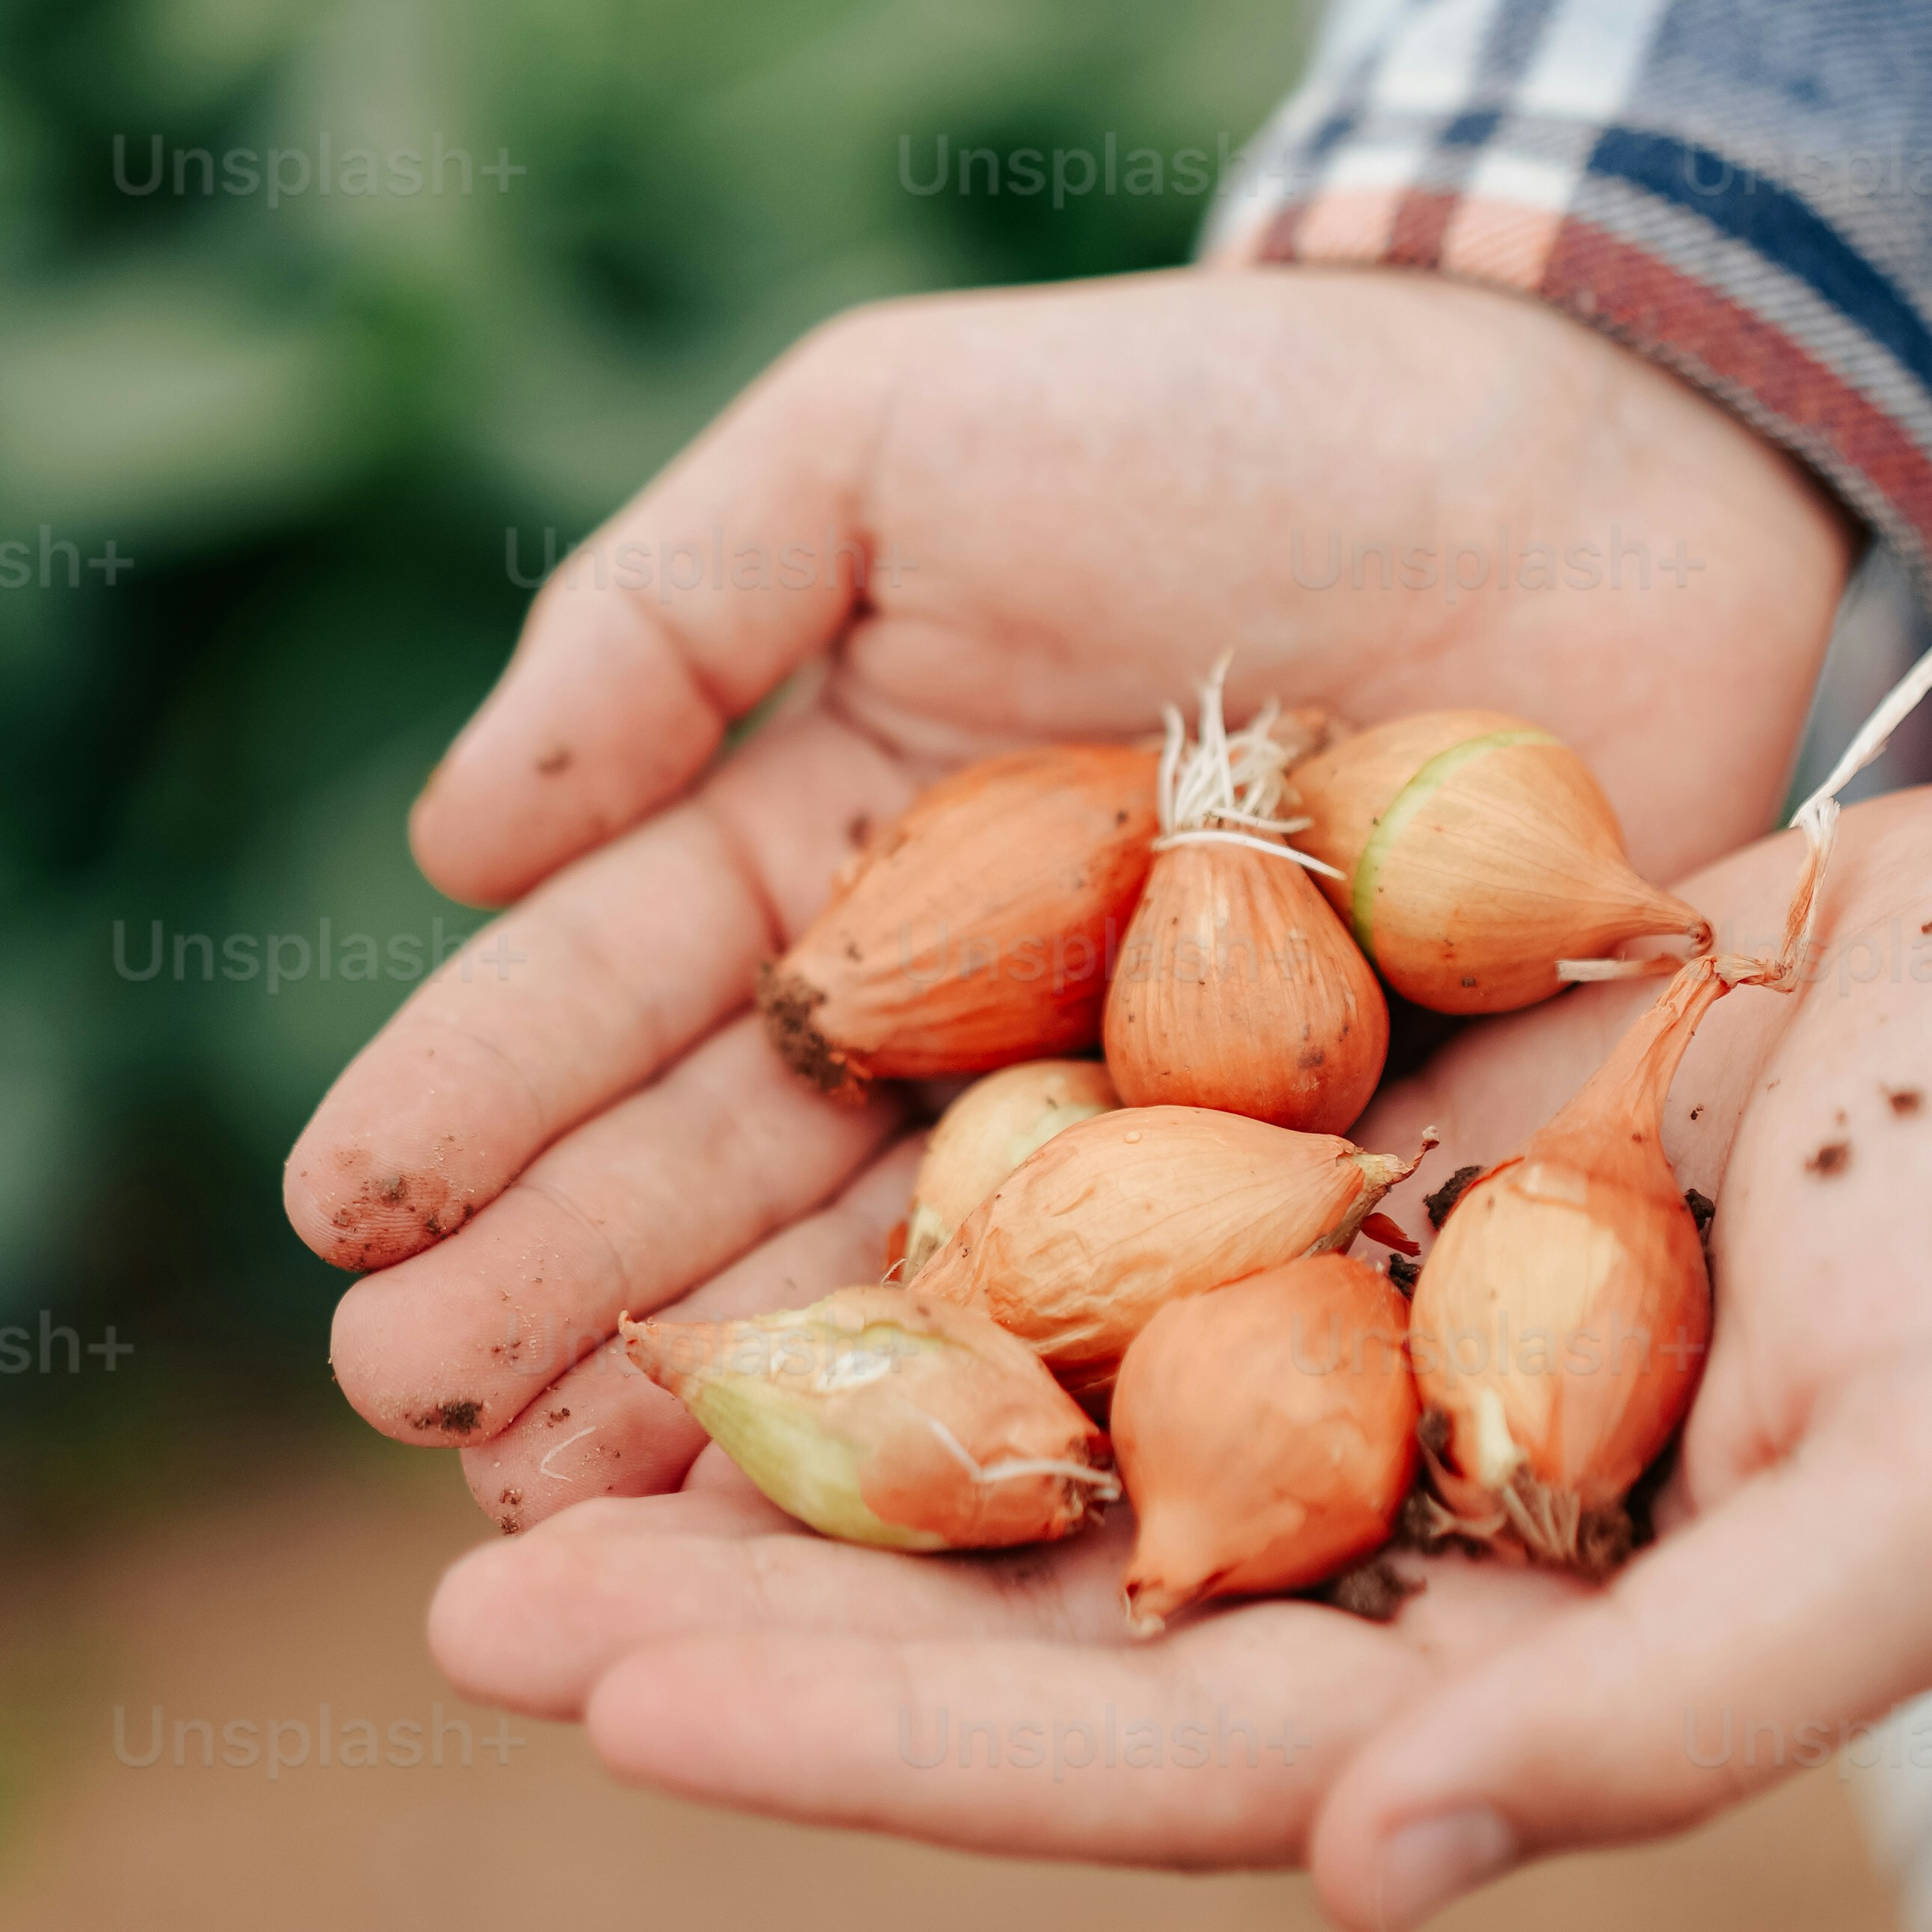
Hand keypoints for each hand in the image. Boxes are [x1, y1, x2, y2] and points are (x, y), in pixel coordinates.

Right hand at [285, 270, 1846, 1518]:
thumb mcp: (888, 441)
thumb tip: (445, 842)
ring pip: (914, 1292)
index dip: (480, 1104)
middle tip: (410, 1422)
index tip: (338, 1224)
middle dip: (566, 1302)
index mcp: (848, 848)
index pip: (626, 991)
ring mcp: (1143, 1125)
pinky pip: (1165, 1330)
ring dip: (745, 1411)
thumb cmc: (1226, 404)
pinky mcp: (1328, 1196)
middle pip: (736, 1179)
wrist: (1593, 441)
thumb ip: (664, 615)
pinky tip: (898, 1527)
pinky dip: (1032, 1428)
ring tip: (574, 1518)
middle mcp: (971, 1018)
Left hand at [427, 778, 1931, 1931]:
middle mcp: (1400, 1543)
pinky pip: (1089, 1213)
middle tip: (466, 1615)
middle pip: (1025, 1617)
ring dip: (789, 1434)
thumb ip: (1679, 1709)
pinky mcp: (1352, 1171)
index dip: (883, 1739)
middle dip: (754, 1624)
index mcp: (1513, 1679)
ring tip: (508, 1427)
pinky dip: (914, 1222)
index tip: (618, 1702)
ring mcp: (1359, 1353)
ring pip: (1020, 1424)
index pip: (1148, 1756)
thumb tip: (1369, 1882)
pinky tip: (723, 1184)